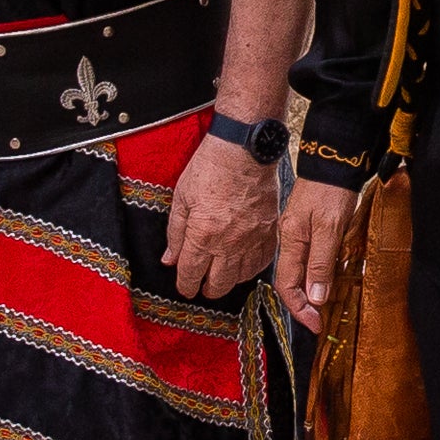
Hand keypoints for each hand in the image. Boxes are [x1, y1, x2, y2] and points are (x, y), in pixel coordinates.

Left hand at [164, 132, 276, 300]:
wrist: (244, 149)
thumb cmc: (211, 167)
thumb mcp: (182, 198)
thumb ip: (175, 233)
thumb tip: (170, 258)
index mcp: (203, 235)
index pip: (191, 274)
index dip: (186, 285)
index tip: (185, 288)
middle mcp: (230, 242)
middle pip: (218, 283)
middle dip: (207, 289)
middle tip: (202, 287)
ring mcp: (253, 238)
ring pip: (241, 276)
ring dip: (229, 281)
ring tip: (222, 276)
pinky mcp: (270, 231)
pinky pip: (263, 261)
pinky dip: (252, 268)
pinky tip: (244, 265)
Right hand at [275, 177, 353, 330]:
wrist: (334, 160)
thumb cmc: (332, 190)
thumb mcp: (330, 227)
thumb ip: (321, 262)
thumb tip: (315, 297)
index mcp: (290, 240)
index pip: (287, 285)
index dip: (300, 309)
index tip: (316, 325)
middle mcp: (289, 239)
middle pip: (291, 282)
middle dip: (304, 306)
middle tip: (322, 322)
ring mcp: (298, 234)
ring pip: (300, 272)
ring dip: (311, 293)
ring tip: (326, 308)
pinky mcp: (308, 229)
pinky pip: (308, 260)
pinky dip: (317, 276)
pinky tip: (328, 281)